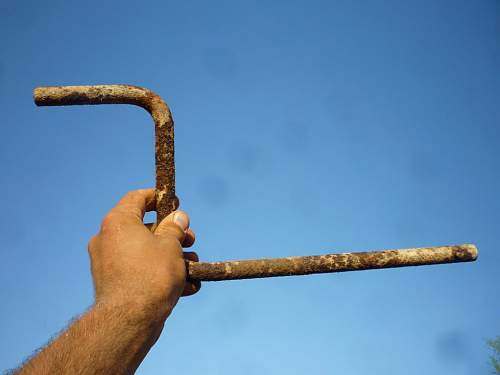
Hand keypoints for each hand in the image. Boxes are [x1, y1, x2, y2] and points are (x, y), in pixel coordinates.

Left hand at [88, 189, 199, 320]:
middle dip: (172, 233)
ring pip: (145, 251)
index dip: (159, 197)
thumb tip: (178, 217)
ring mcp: (108, 262)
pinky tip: (186, 286)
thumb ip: (175, 228)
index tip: (176, 202)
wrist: (130, 320)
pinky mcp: (113, 283)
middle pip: (145, 227)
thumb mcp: (170, 245)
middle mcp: (108, 239)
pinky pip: (140, 271)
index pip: (137, 198)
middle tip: (191, 238)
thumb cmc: (152, 275)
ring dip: (171, 255)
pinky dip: (160, 273)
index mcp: (118, 222)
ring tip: (193, 266)